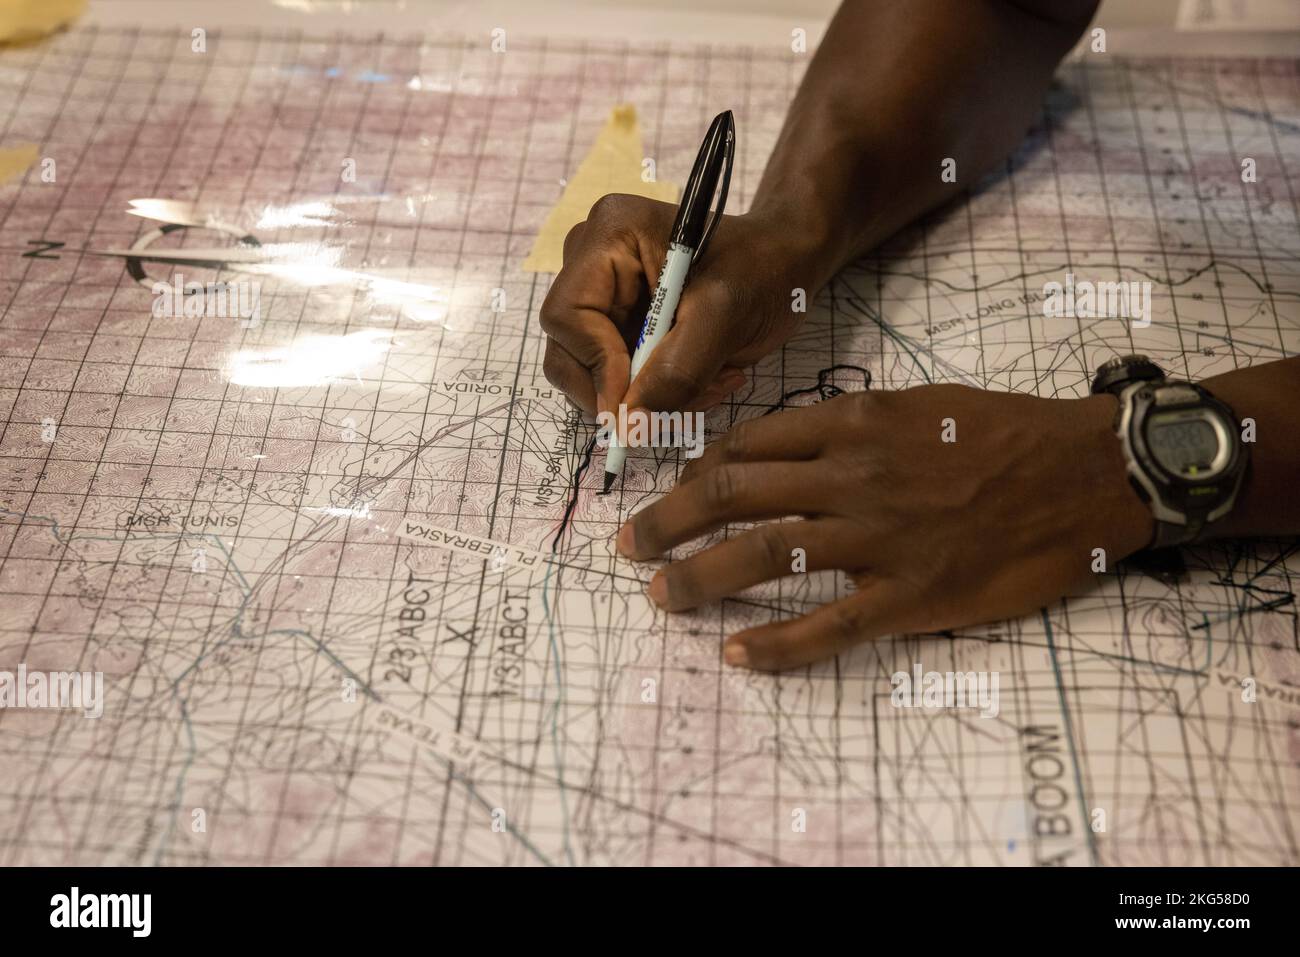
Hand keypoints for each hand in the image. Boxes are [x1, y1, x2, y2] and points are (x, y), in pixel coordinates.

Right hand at [538, 194, 825, 416]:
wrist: (786, 262)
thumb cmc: (764, 269)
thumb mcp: (727, 316)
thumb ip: (677, 369)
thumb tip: (630, 422)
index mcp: (610, 236)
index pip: (568, 317)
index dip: (597, 368)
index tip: (638, 408)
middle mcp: (592, 260)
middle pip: (570, 351)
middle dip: (626, 389)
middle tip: (689, 400)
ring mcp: (601, 294)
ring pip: (591, 374)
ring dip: (648, 396)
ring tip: (709, 382)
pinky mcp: (616, 324)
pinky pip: (615, 379)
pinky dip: (656, 393)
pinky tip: (701, 377)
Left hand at [615, 384, 1153, 669]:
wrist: (1087, 472)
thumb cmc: (1005, 431)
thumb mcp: (920, 402)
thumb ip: (850, 423)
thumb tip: (785, 445)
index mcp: (855, 422)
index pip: (748, 444)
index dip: (697, 470)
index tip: (674, 490)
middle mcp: (853, 476)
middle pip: (734, 495)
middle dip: (669, 520)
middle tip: (631, 545)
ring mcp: (880, 538)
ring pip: (763, 556)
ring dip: (699, 579)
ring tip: (661, 596)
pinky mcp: (912, 596)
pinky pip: (828, 626)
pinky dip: (776, 645)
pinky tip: (738, 655)